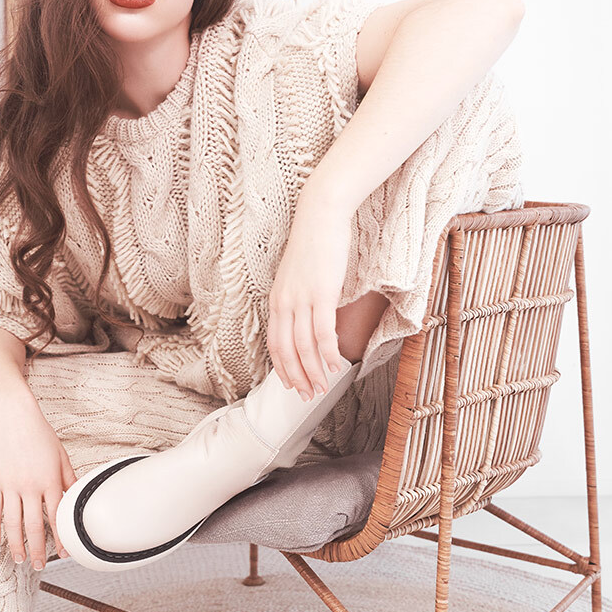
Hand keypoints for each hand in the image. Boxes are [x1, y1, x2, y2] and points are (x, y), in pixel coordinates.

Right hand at [0, 396, 77, 566]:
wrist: (14, 416)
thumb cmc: (40, 434)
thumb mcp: (62, 457)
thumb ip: (69, 481)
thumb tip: (77, 500)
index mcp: (49, 480)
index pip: (57, 517)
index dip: (61, 538)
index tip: (64, 553)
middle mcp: (29, 486)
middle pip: (34, 526)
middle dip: (38, 550)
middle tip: (40, 566)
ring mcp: (9, 485)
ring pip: (12, 523)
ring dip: (16, 545)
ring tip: (20, 560)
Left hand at [266, 198, 350, 399]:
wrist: (320, 215)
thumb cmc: (313, 243)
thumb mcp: (297, 275)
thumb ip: (298, 298)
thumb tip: (307, 317)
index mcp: (276, 300)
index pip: (275, 344)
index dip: (283, 368)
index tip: (291, 385)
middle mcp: (284, 303)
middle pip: (287, 351)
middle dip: (297, 377)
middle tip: (308, 396)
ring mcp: (301, 299)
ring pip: (304, 347)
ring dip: (314, 371)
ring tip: (323, 388)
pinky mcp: (321, 293)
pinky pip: (322, 332)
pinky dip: (328, 353)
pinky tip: (336, 365)